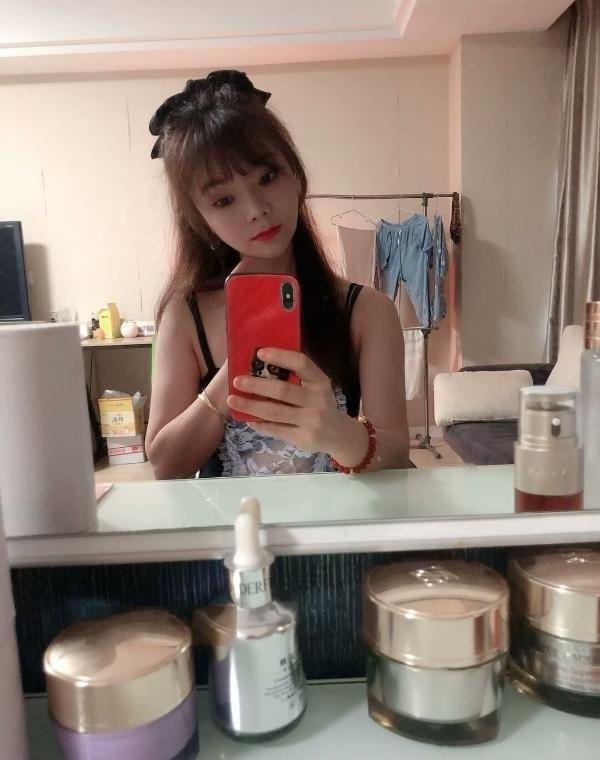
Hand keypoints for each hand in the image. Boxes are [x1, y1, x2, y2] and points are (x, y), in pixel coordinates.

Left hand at [227, 348, 361, 455]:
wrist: (339, 434)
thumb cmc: (321, 404)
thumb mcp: (317, 387)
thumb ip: (298, 376)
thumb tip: (261, 364)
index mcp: (320, 381)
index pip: (301, 363)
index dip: (280, 356)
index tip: (260, 353)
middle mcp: (317, 399)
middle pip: (282, 390)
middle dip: (256, 385)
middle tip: (237, 381)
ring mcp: (310, 420)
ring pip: (274, 412)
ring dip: (250, 406)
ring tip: (232, 400)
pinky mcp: (302, 437)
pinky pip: (275, 429)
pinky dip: (258, 423)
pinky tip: (246, 418)